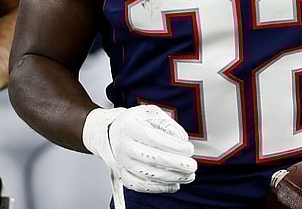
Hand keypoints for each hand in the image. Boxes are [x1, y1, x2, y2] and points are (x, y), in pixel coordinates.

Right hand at [82, 105, 196, 194]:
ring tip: (189, 176)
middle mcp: (123, 145)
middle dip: (176, 164)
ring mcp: (122, 162)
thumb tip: (182, 138)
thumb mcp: (149, 113)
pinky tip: (175, 184)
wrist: (108, 133)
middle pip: (152, 158)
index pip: (153, 138)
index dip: (173, 145)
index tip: (189, 149)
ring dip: (172, 177)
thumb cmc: (133, 122)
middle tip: (192, 166)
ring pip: (148, 174)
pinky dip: (159, 188)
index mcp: (129, 127)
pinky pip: (141, 186)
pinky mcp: (123, 175)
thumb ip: (167, 123)